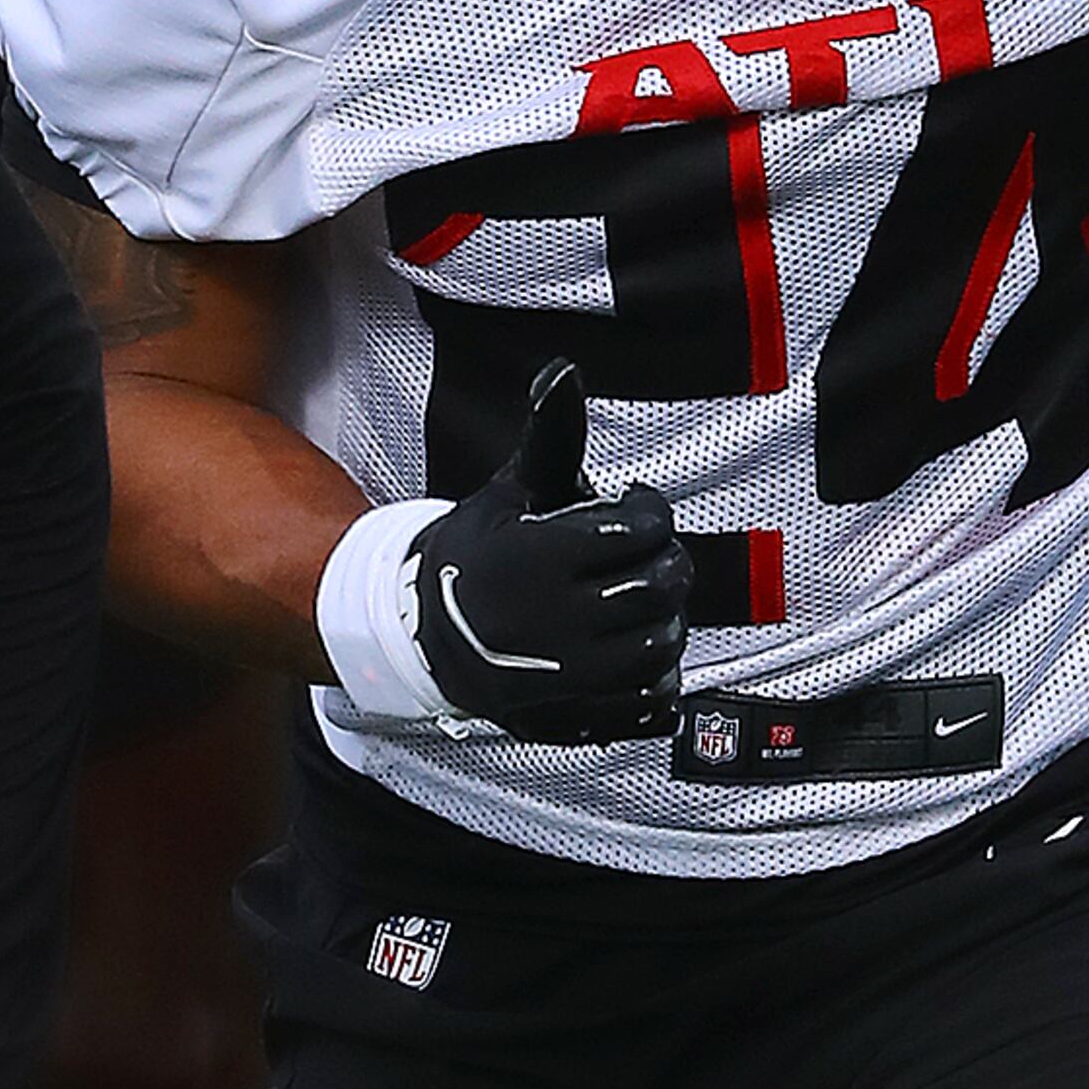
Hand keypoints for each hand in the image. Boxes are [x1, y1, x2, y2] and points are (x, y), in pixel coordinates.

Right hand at [321, 364, 693, 745]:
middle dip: (666, 564)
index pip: (645, 528)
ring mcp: (569, 676)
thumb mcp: (507, 493)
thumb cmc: (473, 556)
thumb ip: (550, 438)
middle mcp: (557, 620)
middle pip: (663, 586)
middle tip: (644, 557)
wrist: (422, 638)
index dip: (649, 512)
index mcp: (541, 558)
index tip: (630, 511)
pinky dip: (657, 680)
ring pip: (664, 645)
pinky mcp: (576, 715)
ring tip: (636, 605)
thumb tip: (563, 373)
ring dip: (665, 620)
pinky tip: (631, 654)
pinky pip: (652, 703)